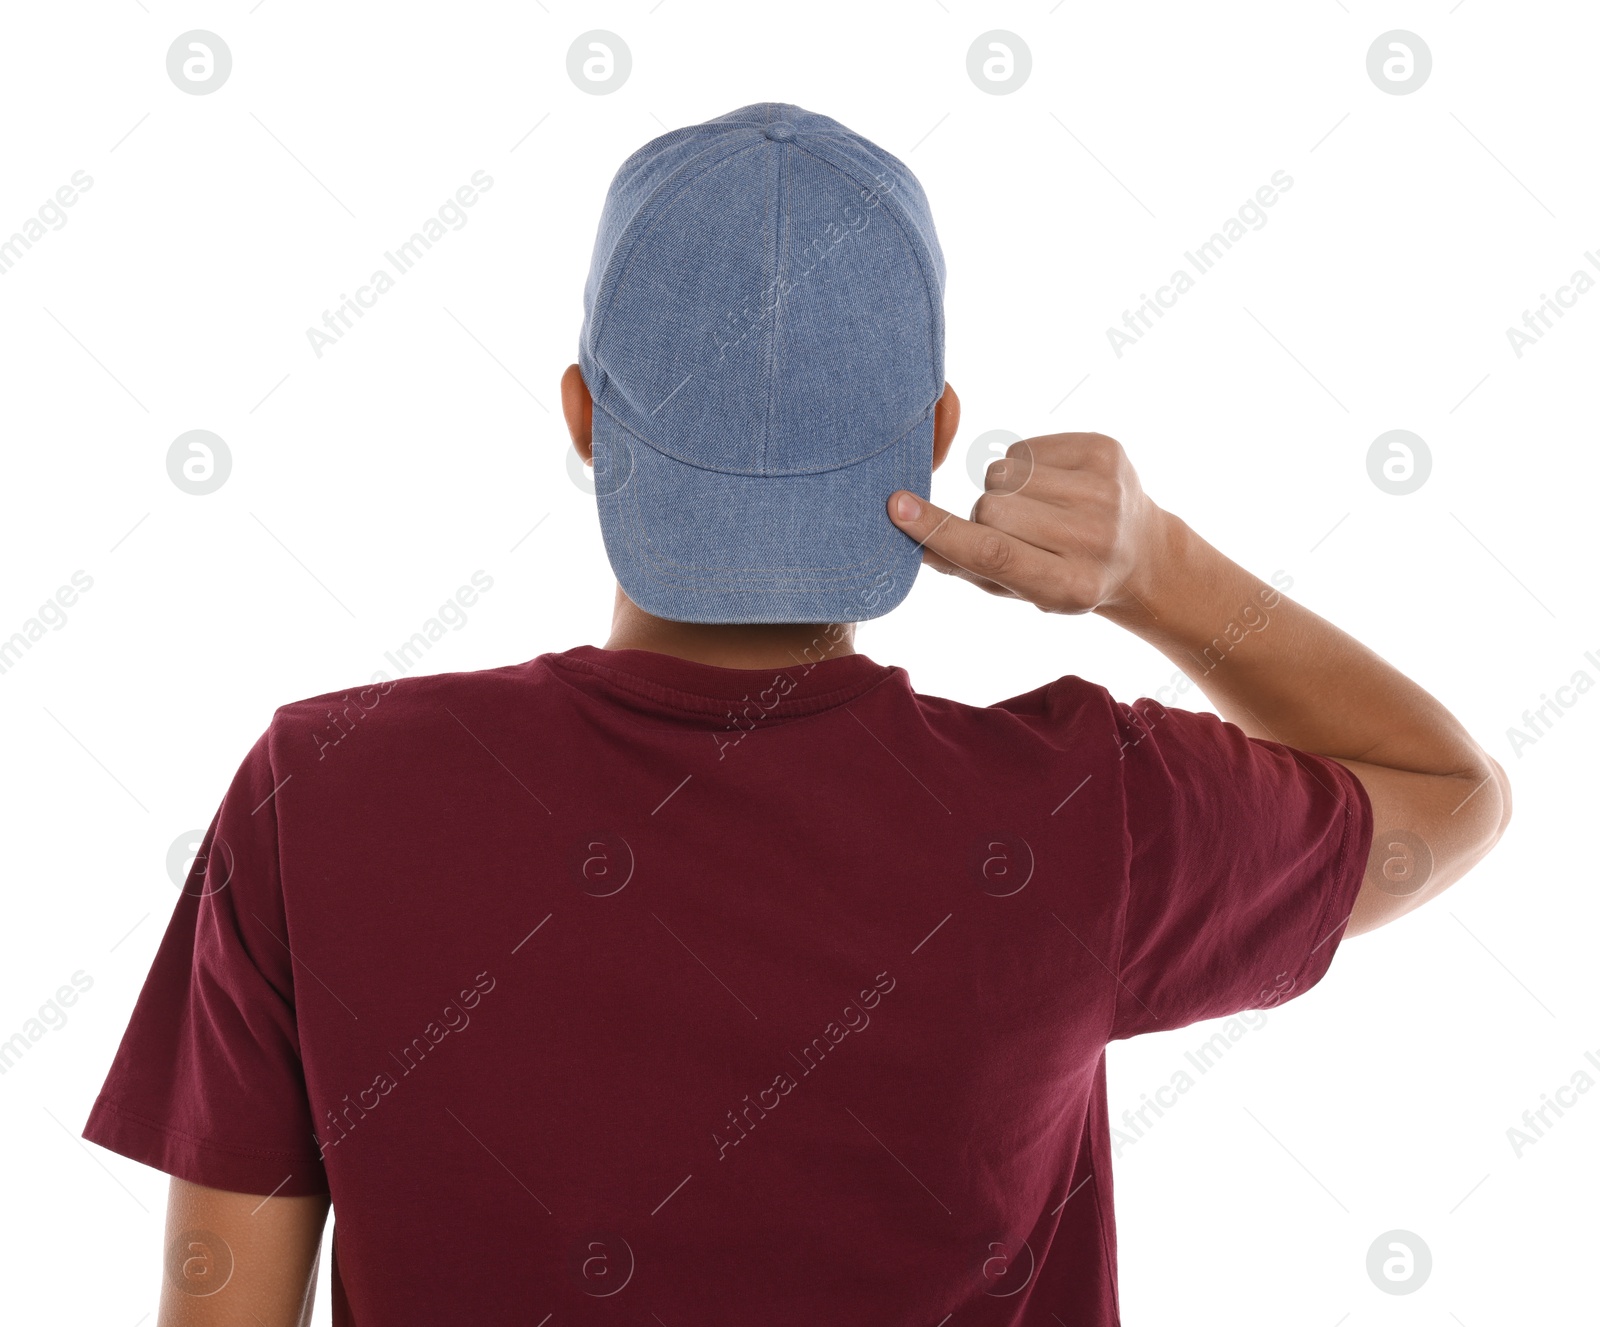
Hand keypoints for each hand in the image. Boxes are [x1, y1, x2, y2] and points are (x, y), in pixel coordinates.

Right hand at [887, 432, 1167, 615]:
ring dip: (1004, 490)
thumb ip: (968, 567)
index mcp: (1071, 585)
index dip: (941, 530)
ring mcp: (1105, 490)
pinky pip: (1025, 447)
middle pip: (992, 507)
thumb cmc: (1065, 575)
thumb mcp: (1022, 591)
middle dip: (985, 516)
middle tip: (1014, 532)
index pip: (993, 553)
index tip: (898, 507)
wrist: (1141, 553)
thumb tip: (914, 538)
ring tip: (1035, 509)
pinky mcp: (1105, 452)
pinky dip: (1024, 466)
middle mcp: (1094, 537)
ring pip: (1004, 472)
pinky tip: (1051, 487)